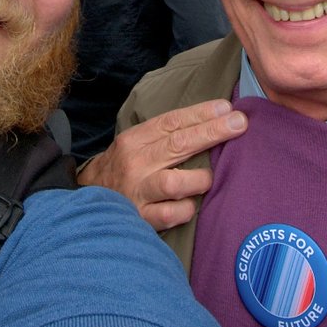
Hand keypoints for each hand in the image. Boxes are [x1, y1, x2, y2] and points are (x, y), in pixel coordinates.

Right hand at [78, 100, 246, 230]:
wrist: (87, 202)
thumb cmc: (123, 171)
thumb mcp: (136, 145)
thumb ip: (166, 136)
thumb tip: (213, 120)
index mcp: (134, 140)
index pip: (171, 122)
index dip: (200, 113)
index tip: (226, 107)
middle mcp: (135, 164)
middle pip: (177, 144)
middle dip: (211, 132)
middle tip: (239, 123)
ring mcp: (137, 192)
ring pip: (174, 182)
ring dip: (198, 178)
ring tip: (209, 178)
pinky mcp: (140, 219)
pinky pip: (171, 215)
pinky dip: (185, 209)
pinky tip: (191, 206)